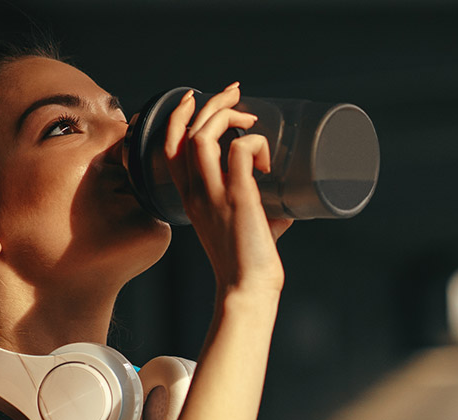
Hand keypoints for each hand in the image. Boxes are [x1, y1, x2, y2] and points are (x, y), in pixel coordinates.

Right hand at [165, 83, 292, 294]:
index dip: (180, 118)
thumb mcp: (246, 227)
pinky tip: (267, 162)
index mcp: (190, 198)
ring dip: (226, 114)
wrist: (247, 289)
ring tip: (250, 115)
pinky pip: (240, 149)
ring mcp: (213, 194)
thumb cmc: (249, 264)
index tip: (198, 99)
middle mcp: (195, 193)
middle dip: (210, 103)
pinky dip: (255, 143)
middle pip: (186, 133)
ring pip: (204, 135)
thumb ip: (261, 209)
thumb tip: (288, 201)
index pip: (169, 147)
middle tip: (234, 91)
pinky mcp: (237, 197)